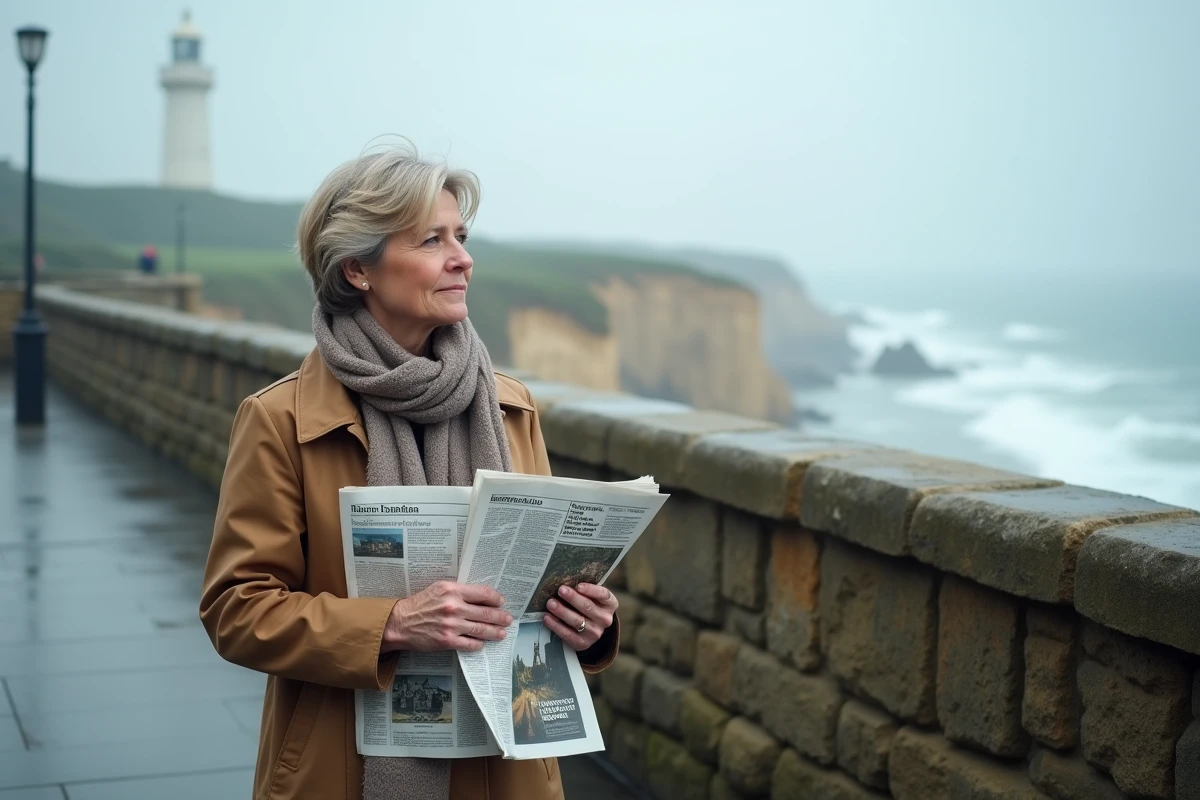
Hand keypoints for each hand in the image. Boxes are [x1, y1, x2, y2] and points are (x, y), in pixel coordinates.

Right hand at [381, 580, 511, 653]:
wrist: (400, 622)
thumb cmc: (420, 604)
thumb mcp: (439, 588)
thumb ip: (459, 591)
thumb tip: (480, 597)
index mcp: (453, 590)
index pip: (483, 593)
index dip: (496, 598)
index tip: (501, 602)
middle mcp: (454, 607)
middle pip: (486, 612)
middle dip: (500, 617)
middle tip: (508, 619)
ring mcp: (452, 625)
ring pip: (481, 629)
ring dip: (494, 632)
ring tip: (502, 633)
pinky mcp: (448, 641)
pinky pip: (470, 644)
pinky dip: (478, 644)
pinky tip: (482, 643)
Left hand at [543, 583, 617, 650]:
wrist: (589, 628)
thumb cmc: (587, 604)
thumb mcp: (591, 596)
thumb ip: (583, 589)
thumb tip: (565, 580)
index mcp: (610, 604)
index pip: (603, 595)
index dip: (591, 590)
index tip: (578, 586)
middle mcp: (605, 619)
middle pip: (588, 607)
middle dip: (573, 598)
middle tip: (560, 590)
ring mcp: (595, 633)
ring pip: (577, 621)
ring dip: (562, 611)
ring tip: (551, 603)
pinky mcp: (583, 643)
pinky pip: (568, 634)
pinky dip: (556, 625)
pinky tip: (547, 618)